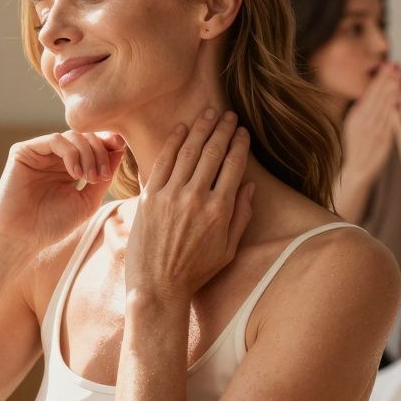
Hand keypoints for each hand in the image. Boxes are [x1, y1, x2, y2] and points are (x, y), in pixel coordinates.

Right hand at [0, 129, 126, 248]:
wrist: (23, 237)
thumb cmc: (52, 225)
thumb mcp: (87, 201)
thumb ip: (103, 177)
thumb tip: (119, 149)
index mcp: (69, 167)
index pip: (92, 145)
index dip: (108, 144)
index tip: (120, 149)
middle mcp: (54, 157)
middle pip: (85, 137)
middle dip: (100, 151)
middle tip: (101, 176)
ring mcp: (39, 153)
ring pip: (72, 135)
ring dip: (87, 153)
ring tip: (88, 177)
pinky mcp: (24, 151)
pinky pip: (54, 139)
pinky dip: (70, 153)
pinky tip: (74, 173)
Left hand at [125, 108, 253, 300]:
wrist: (157, 286)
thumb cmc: (195, 271)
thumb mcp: (228, 249)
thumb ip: (241, 215)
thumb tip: (250, 186)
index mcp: (220, 210)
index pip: (233, 165)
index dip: (239, 144)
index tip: (242, 131)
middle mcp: (196, 198)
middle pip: (213, 152)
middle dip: (222, 129)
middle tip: (228, 114)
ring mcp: (171, 195)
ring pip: (189, 151)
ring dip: (201, 128)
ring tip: (208, 114)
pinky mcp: (150, 197)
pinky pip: (163, 162)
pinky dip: (174, 142)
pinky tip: (182, 129)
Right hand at [342, 62, 399, 182]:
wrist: (356, 172)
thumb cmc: (358, 148)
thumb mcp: (354, 127)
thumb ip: (362, 111)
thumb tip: (369, 94)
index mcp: (357, 116)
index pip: (370, 92)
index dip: (380, 78)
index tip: (390, 64)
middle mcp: (363, 122)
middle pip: (377, 97)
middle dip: (387, 79)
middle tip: (397, 64)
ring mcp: (372, 131)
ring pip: (383, 107)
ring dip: (392, 91)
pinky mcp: (381, 141)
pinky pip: (389, 123)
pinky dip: (394, 110)